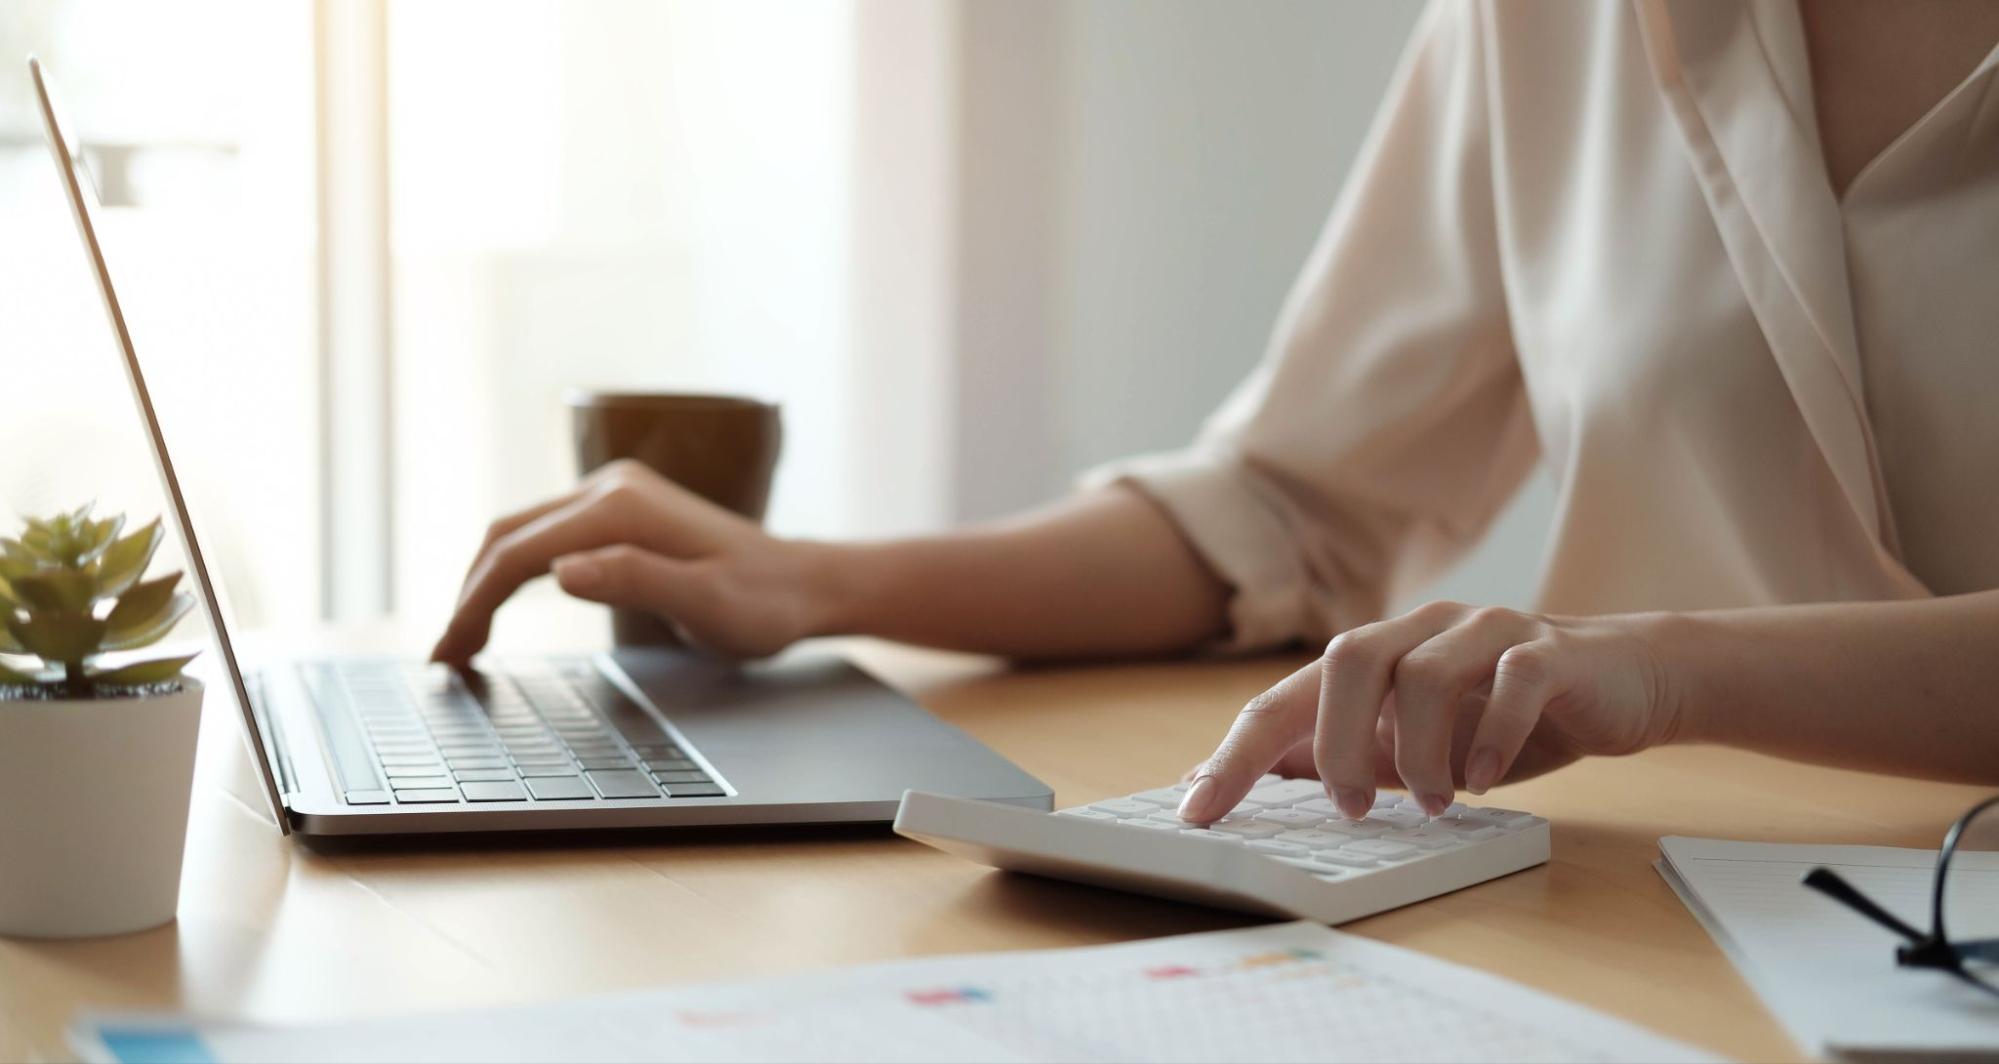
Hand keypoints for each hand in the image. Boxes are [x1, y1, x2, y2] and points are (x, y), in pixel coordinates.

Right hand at [430, 460, 830, 664]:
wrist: (804, 585)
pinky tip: (500, 604)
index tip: (451, 656)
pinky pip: (544, 534)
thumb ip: (636, 581)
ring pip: (520, 532)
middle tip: (443, 658)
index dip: (475, 604)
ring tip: (461, 640)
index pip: (519, 553)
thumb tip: (561, 570)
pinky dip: (511, 571)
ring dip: (483, 581)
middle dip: (467, 594)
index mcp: (622, 508)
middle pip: (507, 535)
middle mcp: (611, 487)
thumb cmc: (763, 604)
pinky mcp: (619, 510)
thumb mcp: (707, 603)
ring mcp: (614, 493)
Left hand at [1176, 601, 1684, 822]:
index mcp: (1378, 652)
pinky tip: (1485, 778)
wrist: (1625, 683)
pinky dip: (1489, 735)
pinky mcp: (1547, 649)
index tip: (1197, 807)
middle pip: (1347, 659)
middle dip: (1336, 743)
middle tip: (1353, 808)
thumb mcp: (1411, 747)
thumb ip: (1341, 758)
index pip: (1286, 696)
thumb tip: (1250, 786)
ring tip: (1433, 801)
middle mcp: (1422, 627)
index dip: (1237, 751)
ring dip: (1418, 752)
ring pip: (1423, 671)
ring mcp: (1485, 629)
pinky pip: (1509, 680)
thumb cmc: (1506, 718)